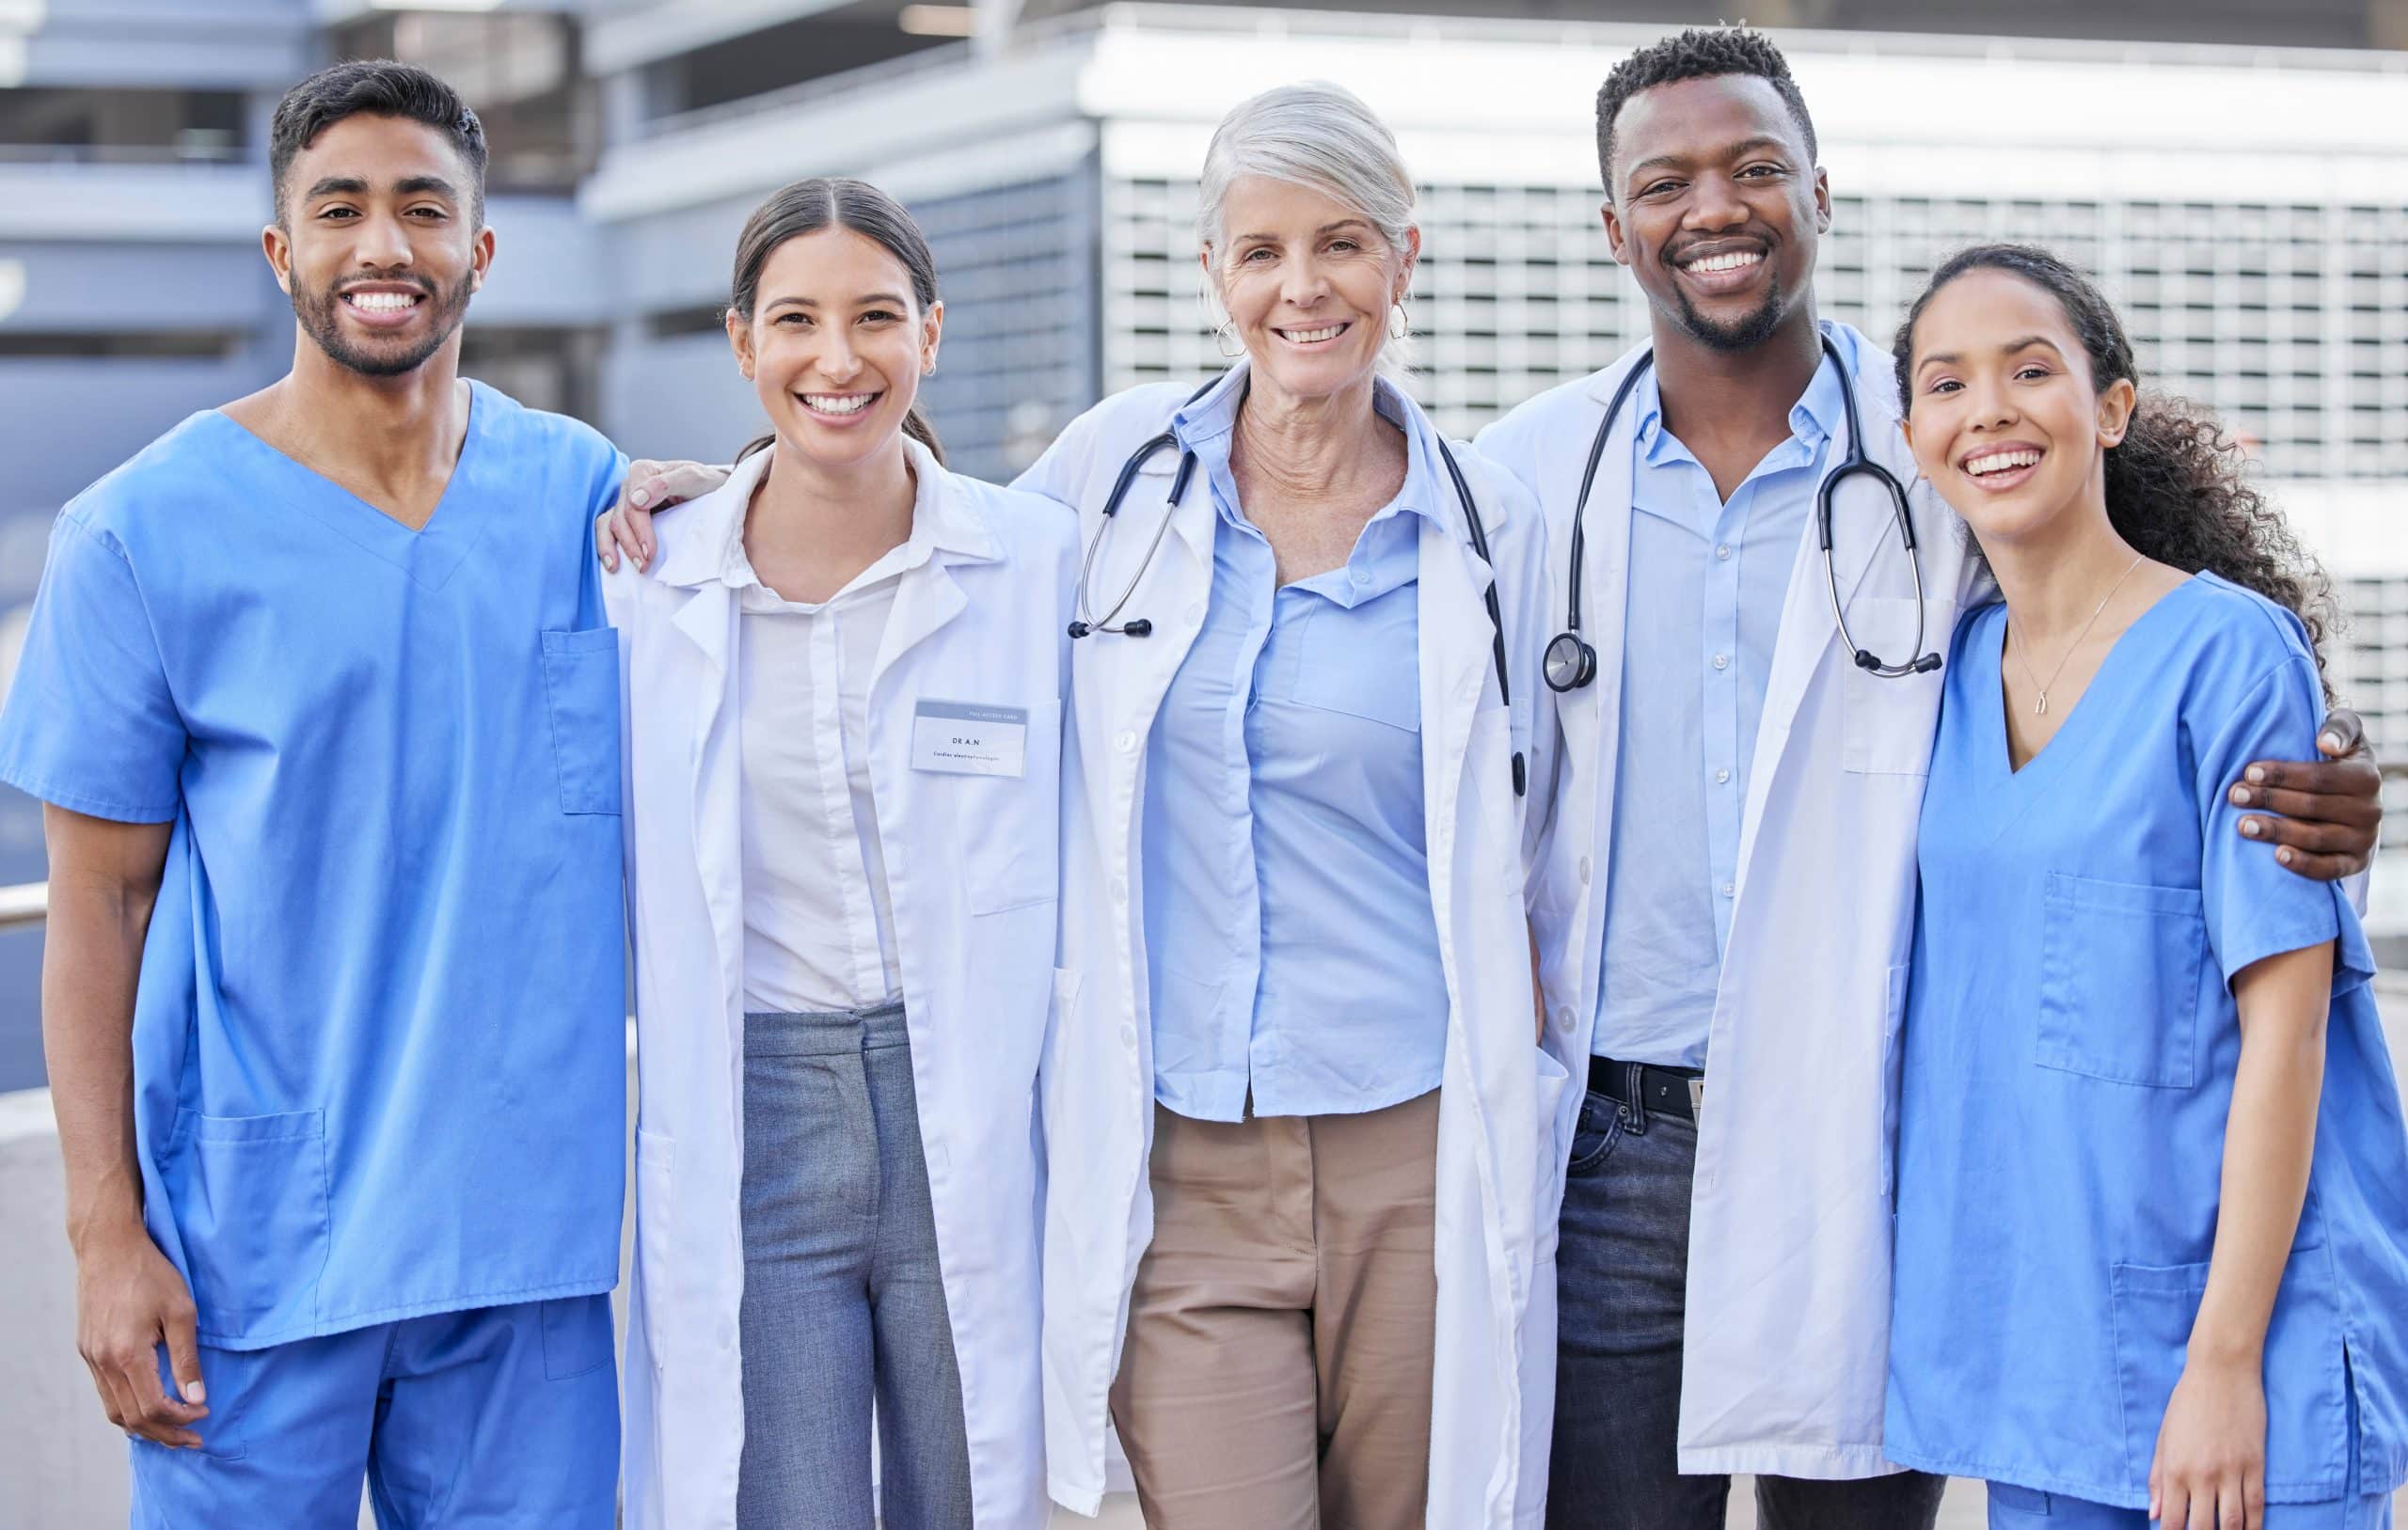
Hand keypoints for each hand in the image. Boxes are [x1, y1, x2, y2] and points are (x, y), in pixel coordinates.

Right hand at [74, 1219, 207, 1448]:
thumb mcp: (182, 1311)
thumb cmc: (151, 1274)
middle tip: (193, 1439)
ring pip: (114, 1410)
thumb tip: (196, 1398)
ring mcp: (91, 1358)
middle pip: (131, 1418)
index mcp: (127, 1355)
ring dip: (144, 1426)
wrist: (109, 1248)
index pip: (153, 1408)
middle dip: (165, 1433)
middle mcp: (103, 1363)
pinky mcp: (87, 1351)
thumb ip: (187, 1359)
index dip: (181, 1419)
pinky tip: (147, 1406)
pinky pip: (106, 1393)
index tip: (204, 1414)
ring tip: (172, 1430)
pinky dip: (127, 1408)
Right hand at [595, 459, 730, 572]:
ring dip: (616, 549)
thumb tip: (636, 500)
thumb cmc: (703, 483)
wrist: (712, 490)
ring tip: (626, 568)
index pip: (633, 505)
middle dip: (631, 545)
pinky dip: (607, 546)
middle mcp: (629, 485)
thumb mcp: (693, 478)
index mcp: (642, 472)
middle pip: (620, 518)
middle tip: (644, 566)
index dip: (640, 530)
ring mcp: (624, 501)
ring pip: (608, 525)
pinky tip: (614, 564)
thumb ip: (665, 484)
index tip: (650, 552)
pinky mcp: (625, 516)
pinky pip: (607, 530)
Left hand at [2150, 1354, 2265, 1529]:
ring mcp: (2232, 1471)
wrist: (2221, 1373)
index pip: (2172, 1520)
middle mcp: (2203, 1475)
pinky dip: (2254, 1525)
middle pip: (2204, 1527)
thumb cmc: (2187, 1403)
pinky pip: (2256, 1505)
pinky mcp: (2256, 1465)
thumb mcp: (2164, 1438)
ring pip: (2234, 1522)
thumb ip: (2158, 1478)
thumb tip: (2153, 1514)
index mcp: (2175, 1469)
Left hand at [2230, 707, 2381, 880]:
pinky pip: (2330, 869)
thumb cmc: (2338, 760)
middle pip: (2312, 806)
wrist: (2354, 801)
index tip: (2248, 772)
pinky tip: (2277, 855)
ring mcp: (2363, 839)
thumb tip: (2326, 743)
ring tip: (2243, 825)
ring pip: (2316, 837)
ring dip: (2277, 831)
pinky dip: (2304, 864)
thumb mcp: (2344, 735)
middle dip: (2269, 800)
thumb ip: (2339, 727)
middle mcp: (2370, 810)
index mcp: (2365, 777)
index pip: (2319, 777)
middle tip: (2234, 796)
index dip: (2282, 775)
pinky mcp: (2355, 863)